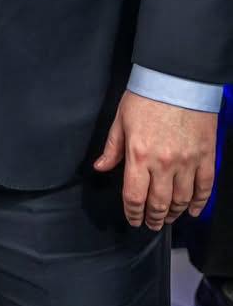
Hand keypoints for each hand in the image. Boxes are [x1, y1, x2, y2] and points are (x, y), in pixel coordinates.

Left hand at [93, 89, 216, 229]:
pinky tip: (191, 211)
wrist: (177, 81)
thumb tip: (100, 168)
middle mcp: (163, 164)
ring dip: (173, 213)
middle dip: (153, 218)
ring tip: (167, 218)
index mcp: (138, 155)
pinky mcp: (206, 158)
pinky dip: (199, 203)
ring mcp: (187, 162)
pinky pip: (204, 188)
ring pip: (181, 199)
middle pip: (159, 203)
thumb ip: (112, 148)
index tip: (133, 219)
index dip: (132, 212)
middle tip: (151, 224)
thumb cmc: (145, 97)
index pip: (134, 195)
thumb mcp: (120, 120)